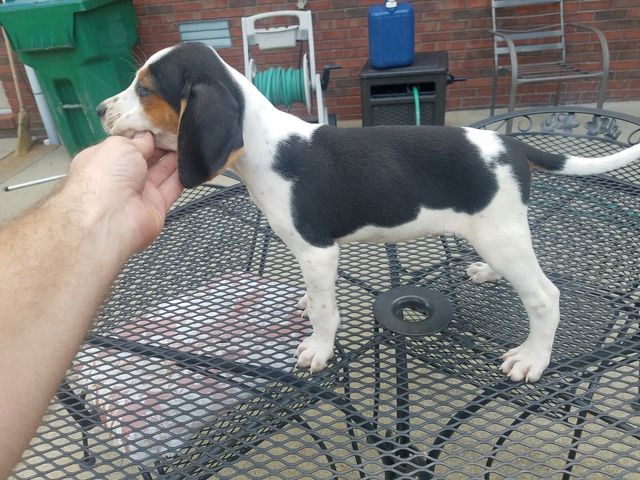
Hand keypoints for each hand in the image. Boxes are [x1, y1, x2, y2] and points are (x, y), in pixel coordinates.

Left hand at [63, 132, 183, 253]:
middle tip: (181, 129)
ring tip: (191, 140)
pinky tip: (194, 161)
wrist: (111, 217)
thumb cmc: (108, 174)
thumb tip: (148, 136)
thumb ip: (139, 140)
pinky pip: (172, 188)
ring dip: (176, 157)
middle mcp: (122, 176)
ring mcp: (139, 193)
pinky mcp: (157, 206)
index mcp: (106, 159)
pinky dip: (183, 176)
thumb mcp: (120, 146)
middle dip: (162, 144)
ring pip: (162, 172)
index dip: (144, 134)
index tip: (161, 123)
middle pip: (147, 158)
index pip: (127, 145)